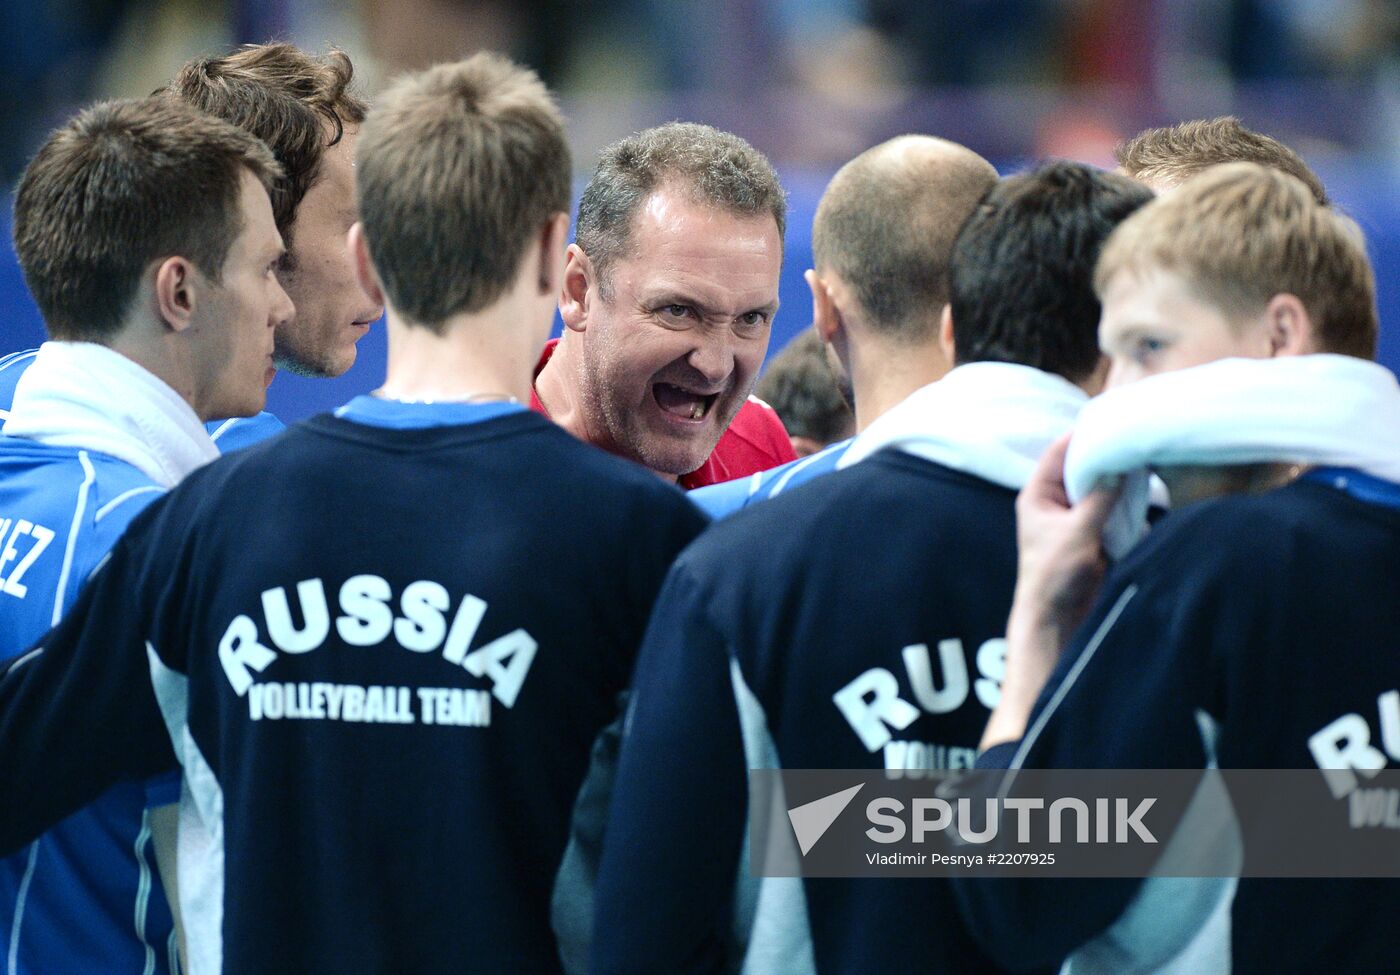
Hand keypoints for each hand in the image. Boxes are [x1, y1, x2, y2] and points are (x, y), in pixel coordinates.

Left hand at [981, 434, 1120, 749]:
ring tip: (1147, 454)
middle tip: (1138, 432)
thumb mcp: (1077, 533)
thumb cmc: (1055, 577)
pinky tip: (1148, 485)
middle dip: (1108, 452)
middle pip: (1083, 465)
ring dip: (1120, 475)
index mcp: (1038, 494)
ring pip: (1100, 485)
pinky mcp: (1093, 534)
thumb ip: (1099, 498)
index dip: (1084, 432)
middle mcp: (1056, 501)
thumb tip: (1120, 465)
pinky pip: (1111, 506)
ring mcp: (1075, 517)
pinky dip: (1127, 497)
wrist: (1056, 620)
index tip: (1112, 416)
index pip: (1061, 451)